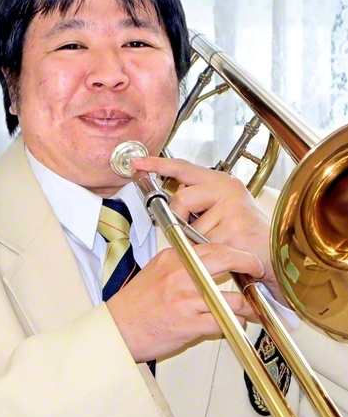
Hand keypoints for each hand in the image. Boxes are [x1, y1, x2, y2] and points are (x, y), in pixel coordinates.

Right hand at [106, 242, 263, 361]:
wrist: (117, 328)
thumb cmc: (135, 304)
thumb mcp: (157, 270)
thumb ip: (182, 263)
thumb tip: (209, 261)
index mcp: (173, 258)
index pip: (213, 246)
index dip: (236, 251)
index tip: (245, 257)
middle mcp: (181, 274)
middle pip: (227, 259)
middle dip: (250, 264)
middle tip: (258, 270)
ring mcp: (186, 299)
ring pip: (232, 297)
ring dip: (247, 305)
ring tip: (249, 308)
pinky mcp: (189, 323)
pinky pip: (224, 322)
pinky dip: (235, 325)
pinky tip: (236, 325)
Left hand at [131, 155, 285, 304]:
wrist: (278, 253)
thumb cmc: (249, 235)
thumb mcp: (225, 209)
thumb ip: (200, 200)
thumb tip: (174, 201)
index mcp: (222, 182)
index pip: (184, 168)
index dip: (158, 164)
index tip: (138, 162)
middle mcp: (227, 190)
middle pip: (181, 199)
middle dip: (180, 218)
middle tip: (194, 230)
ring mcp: (231, 209)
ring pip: (191, 227)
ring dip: (198, 241)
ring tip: (220, 242)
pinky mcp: (232, 231)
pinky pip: (202, 245)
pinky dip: (208, 253)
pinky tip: (226, 250)